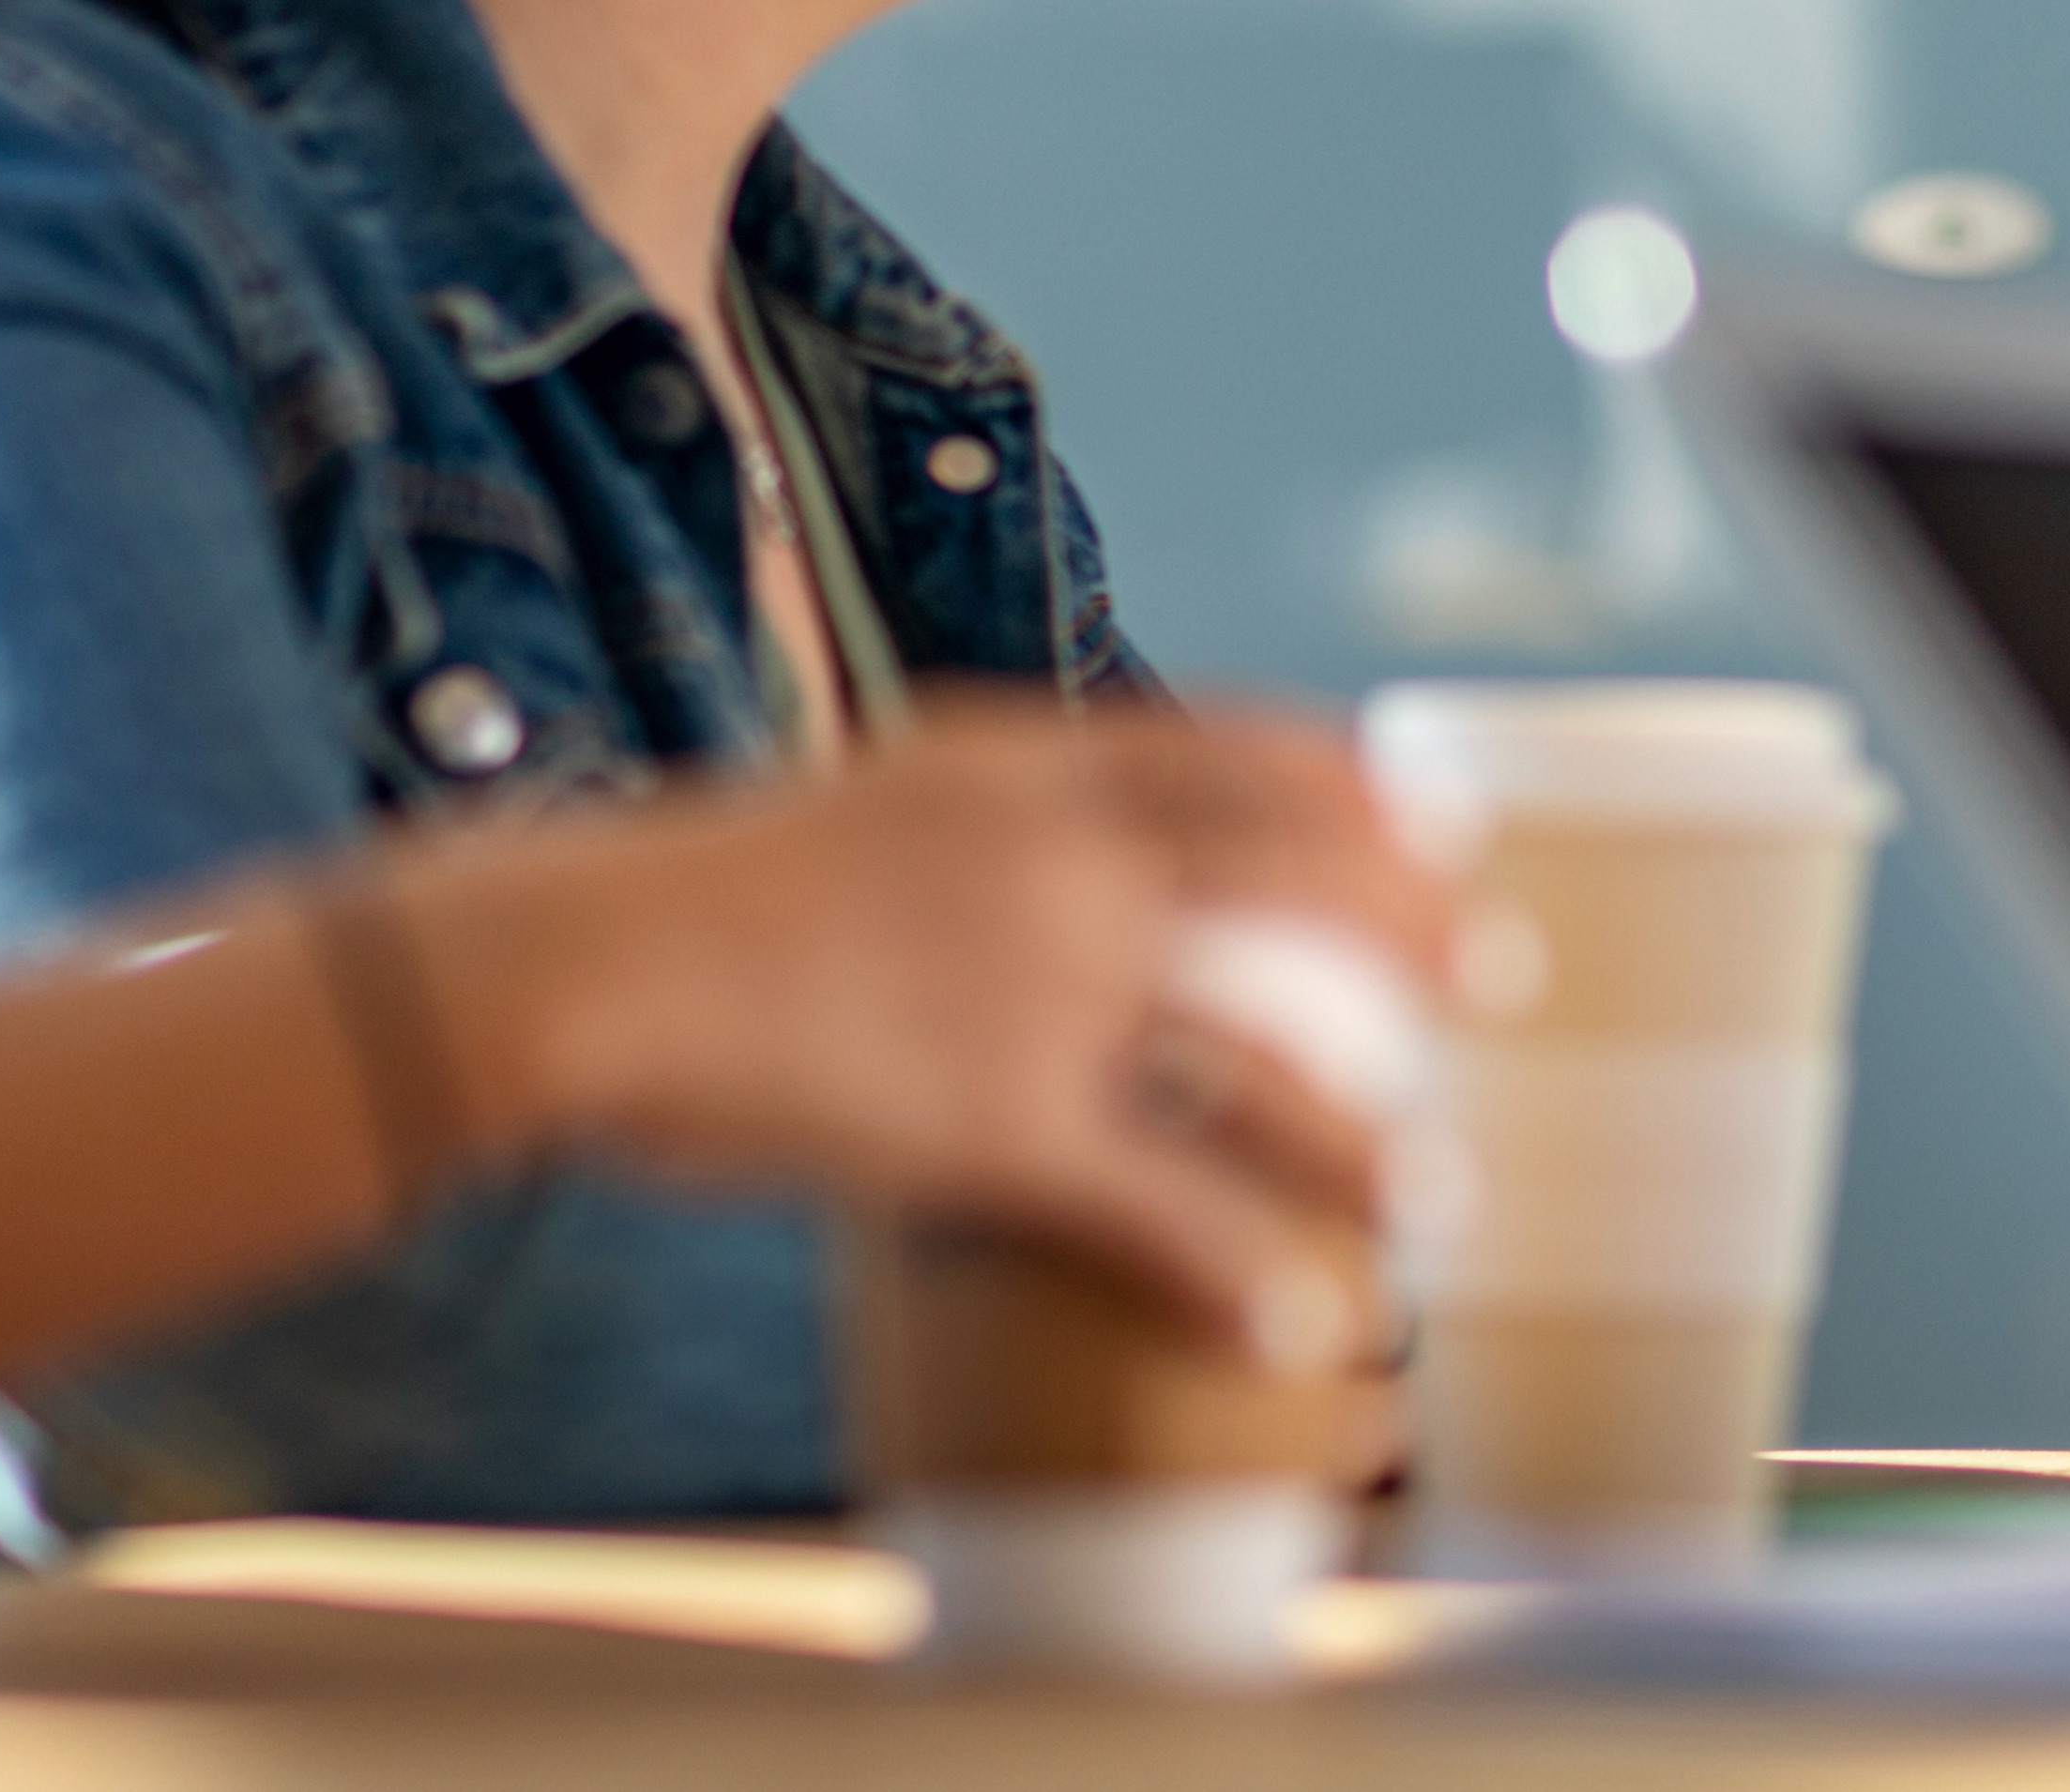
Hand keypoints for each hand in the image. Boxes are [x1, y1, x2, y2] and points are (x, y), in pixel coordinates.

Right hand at [389, 695, 1450, 1374]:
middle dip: (1417, 931)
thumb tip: (1015, 853)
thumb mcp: (849, 802)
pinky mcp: (997, 1120)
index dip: (1354, 785)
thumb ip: (958, 824)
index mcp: (1020, 766)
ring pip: (1266, 1061)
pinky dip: (1240, 1268)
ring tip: (1436, 1191)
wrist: (570, 960)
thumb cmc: (678, 894)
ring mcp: (1043, 989)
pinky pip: (1161, 1204)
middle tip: (1498, 972)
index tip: (1435, 814)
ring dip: (1366, 1133)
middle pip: (1296, 884)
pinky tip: (1298, 1319)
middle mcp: (1061, 860)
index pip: (1235, 750)